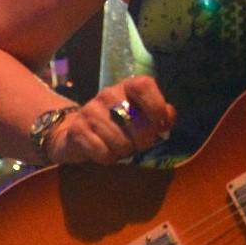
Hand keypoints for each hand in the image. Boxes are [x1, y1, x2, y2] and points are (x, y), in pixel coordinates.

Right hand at [42, 76, 175, 164]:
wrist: (78, 133)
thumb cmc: (119, 124)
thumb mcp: (141, 115)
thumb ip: (160, 114)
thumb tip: (168, 119)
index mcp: (128, 86)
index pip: (144, 86)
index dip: (156, 107)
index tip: (161, 127)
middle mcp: (108, 94)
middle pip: (136, 122)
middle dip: (143, 141)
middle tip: (139, 145)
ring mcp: (90, 111)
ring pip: (121, 142)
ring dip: (125, 152)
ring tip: (121, 148)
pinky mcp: (78, 130)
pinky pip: (103, 152)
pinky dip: (109, 158)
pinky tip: (106, 152)